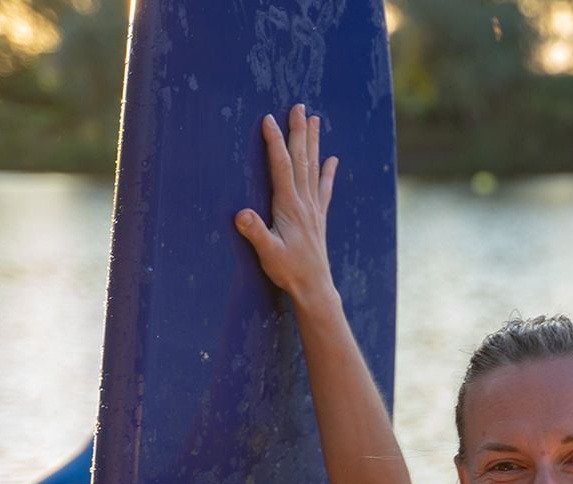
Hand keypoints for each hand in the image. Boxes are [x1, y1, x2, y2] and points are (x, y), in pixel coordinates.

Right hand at [233, 103, 338, 309]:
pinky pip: (324, 188)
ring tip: (315, 120)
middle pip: (301, 159)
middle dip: (298, 131)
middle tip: (298, 106)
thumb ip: (254, 232)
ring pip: (313, 168)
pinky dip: (328, 172)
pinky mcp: (318, 217)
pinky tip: (333, 159)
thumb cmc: (289, 271)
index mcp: (289, 206)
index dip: (274, 141)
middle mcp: (304, 202)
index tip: (268, 118)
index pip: (281, 166)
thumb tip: (240, 214)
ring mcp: (314, 208)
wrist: (315, 288)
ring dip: (313, 143)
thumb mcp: (267, 253)